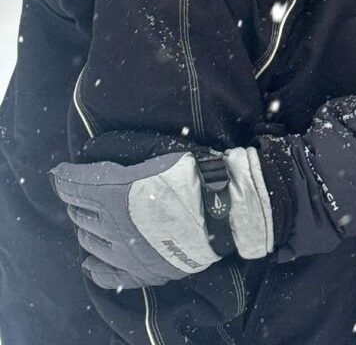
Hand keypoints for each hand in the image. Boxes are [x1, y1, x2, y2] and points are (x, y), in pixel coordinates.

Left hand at [50, 148, 272, 289]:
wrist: (223, 209)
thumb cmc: (192, 172)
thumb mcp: (154, 150)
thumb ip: (122, 152)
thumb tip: (95, 153)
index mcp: (111, 193)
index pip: (72, 185)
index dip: (64, 176)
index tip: (61, 170)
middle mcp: (111, 225)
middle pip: (78, 213)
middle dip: (76, 199)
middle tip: (83, 190)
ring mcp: (124, 253)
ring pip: (89, 240)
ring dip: (85, 226)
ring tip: (91, 217)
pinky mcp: (140, 272)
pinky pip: (106, 274)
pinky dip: (94, 266)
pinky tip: (91, 261)